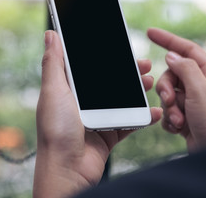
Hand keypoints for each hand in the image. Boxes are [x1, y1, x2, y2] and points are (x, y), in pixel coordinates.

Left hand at [33, 30, 161, 196]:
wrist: (67, 170)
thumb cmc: (56, 131)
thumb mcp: (53, 91)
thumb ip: (54, 63)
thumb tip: (50, 34)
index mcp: (70, 90)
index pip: (91, 68)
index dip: (107, 57)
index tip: (122, 48)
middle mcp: (84, 103)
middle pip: (111, 83)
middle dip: (129, 73)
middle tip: (145, 65)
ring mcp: (98, 119)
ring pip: (123, 100)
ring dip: (138, 91)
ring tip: (152, 83)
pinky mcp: (109, 134)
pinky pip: (130, 122)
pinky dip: (144, 117)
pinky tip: (155, 112)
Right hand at [147, 28, 205, 151]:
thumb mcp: (201, 91)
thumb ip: (185, 68)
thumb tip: (171, 55)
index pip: (188, 50)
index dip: (168, 40)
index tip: (150, 32)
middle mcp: (202, 85)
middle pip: (173, 74)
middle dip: (168, 88)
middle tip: (170, 100)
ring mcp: (193, 101)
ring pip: (169, 93)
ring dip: (170, 107)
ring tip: (178, 119)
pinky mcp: (185, 116)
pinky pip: (168, 109)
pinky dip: (170, 118)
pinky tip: (179, 127)